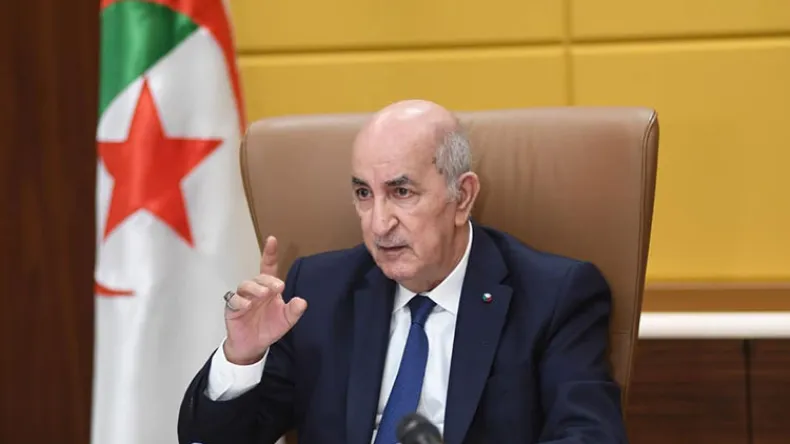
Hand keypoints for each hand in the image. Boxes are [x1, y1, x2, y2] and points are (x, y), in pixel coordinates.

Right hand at [223, 236, 307, 364]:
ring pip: (245, 285)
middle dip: (268, 280)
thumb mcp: (286, 321)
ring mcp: (243, 298)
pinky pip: (233, 301)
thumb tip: (302, 302)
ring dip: (254, 288)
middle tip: (278, 287)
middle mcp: (256, 291)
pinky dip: (240, 301)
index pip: (269, 268)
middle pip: (259, 277)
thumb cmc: (268, 328)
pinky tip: (247, 305)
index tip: (272, 240)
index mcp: (269, 289)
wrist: (253, 346)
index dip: (270, 254)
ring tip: (263, 294)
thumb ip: (294, 311)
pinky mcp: (232, 309)